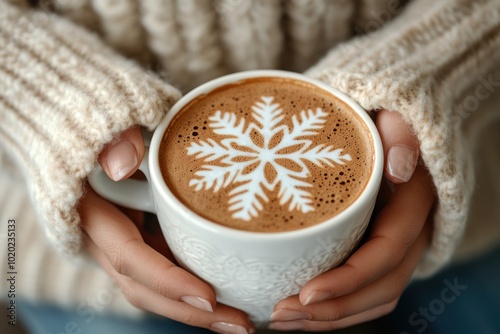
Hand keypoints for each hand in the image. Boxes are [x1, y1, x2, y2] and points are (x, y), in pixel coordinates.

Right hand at [80, 127, 253, 333]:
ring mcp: (123, 241)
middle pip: (146, 288)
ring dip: (196, 309)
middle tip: (240, 323)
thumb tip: (124, 165)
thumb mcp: (101, 120)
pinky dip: (192, 287)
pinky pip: (165, 269)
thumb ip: (112, 136)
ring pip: (156, 288)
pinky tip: (226, 293)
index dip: (167, 281)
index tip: (210, 296)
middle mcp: (105, 239)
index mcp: (91, 214)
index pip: (129, 257)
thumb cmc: (94, 124)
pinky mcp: (141, 237)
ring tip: (241, 320)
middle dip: (191, 311)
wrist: (77, 132)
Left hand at [269, 110, 435, 330]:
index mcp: (414, 205)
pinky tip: (298, 313)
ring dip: (329, 318)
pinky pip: (364, 293)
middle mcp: (411, 234)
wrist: (387, 132)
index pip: (386, 253)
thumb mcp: (393, 118)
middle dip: (332, 310)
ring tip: (282, 320)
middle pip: (379, 288)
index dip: (349, 279)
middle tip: (281, 313)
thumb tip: (399, 167)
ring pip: (372, 299)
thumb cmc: (381, 124)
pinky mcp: (376, 253)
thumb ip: (399, 134)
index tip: (306, 293)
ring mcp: (396, 248)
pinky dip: (334, 310)